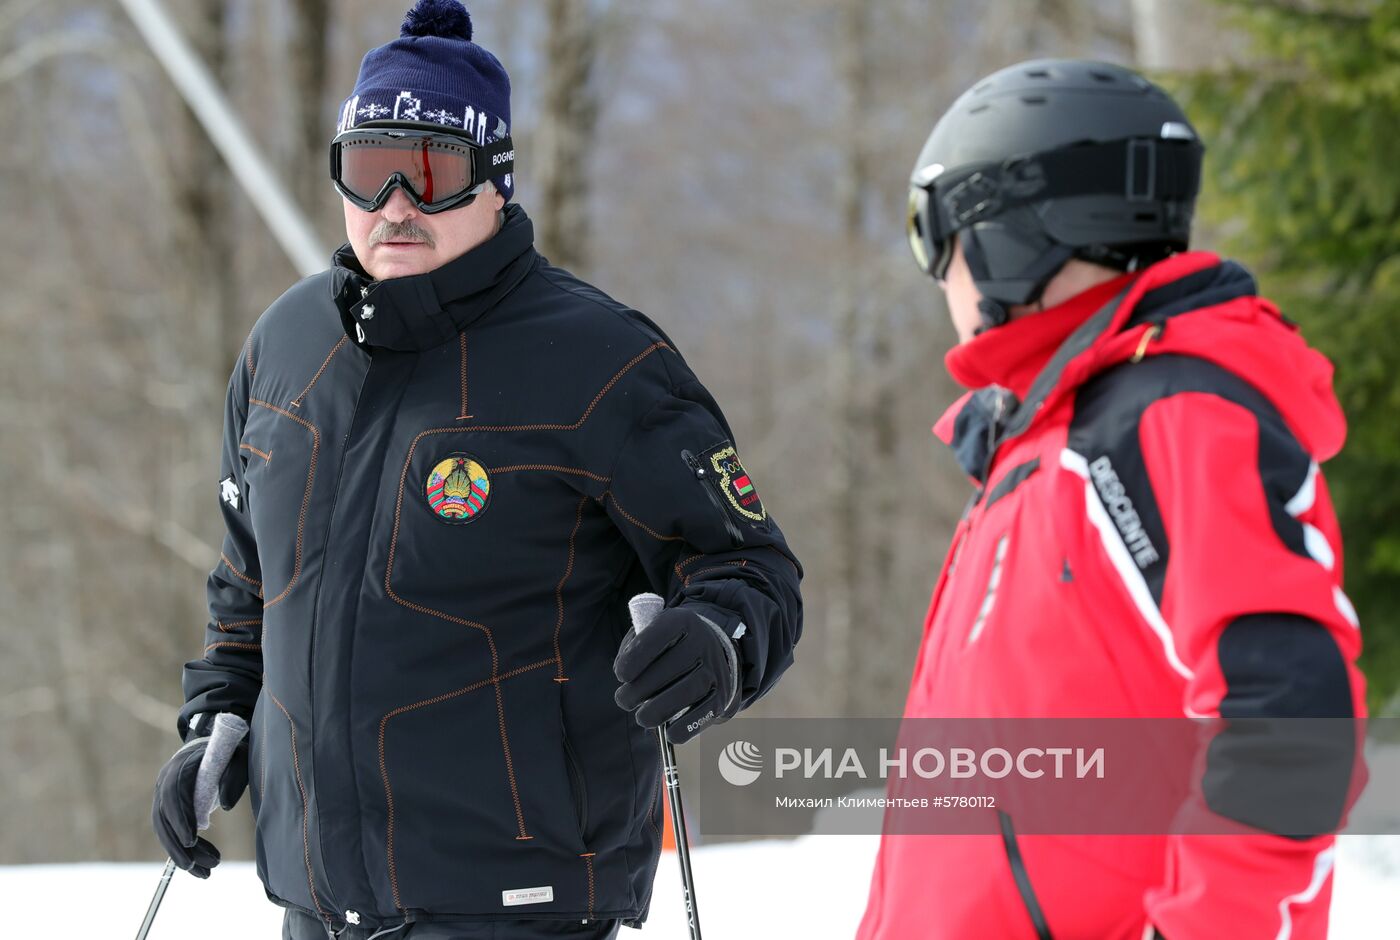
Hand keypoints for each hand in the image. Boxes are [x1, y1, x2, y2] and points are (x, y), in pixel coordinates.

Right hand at [150, 734, 247, 877]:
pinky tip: (201, 866)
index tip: (191, 840)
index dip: (180, 817)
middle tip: (195, 867)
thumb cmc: (228, 752)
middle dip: (177, 846)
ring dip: (182, 855)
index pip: (172, 794)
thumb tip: (227, 807)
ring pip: (165, 832)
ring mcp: (163, 797)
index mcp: (179, 767)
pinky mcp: (169, 810)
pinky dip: (185, 851)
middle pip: (163, 819)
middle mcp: (164, 783)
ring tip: (205, 873)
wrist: (213, 746)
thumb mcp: (238, 758)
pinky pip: (171, 833)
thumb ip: (233, 777)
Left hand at [614, 606, 740, 743]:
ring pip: (686, 692)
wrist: (711, 653)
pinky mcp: (721, 695)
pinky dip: (684, 728)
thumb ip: (632, 649)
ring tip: (642, 717)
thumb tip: (624, 676)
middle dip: (639, 690)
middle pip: (669, 668)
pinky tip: (668, 732)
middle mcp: (702, 642)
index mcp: (682, 621)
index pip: (657, 636)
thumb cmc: (668, 647)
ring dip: (657, 710)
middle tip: (624, 699)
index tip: (620, 675)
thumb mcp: (651, 635)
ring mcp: (715, 669)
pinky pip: (704, 714)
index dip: (635, 658)